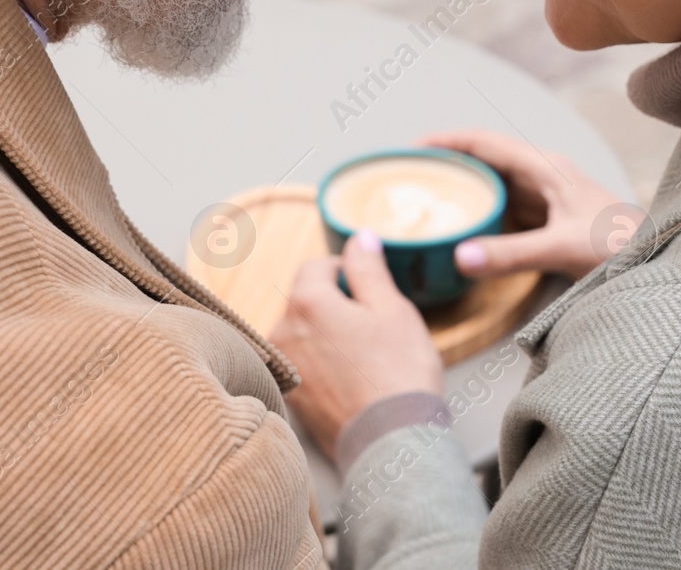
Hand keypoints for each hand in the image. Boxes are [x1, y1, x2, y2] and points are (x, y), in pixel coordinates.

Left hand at [269, 230, 442, 460]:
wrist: (391, 441)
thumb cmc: (397, 372)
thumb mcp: (392, 308)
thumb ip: (368, 268)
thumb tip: (359, 239)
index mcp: (306, 301)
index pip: (318, 266)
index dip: (348, 272)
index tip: (371, 292)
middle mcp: (283, 332)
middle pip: (308, 300)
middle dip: (337, 306)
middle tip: (375, 330)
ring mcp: (284, 368)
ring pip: (305, 334)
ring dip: (329, 337)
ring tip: (366, 360)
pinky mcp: (290, 398)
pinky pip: (304, 366)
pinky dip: (323, 367)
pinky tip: (352, 382)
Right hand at [419, 129, 645, 281]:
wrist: (660, 261)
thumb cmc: (620, 246)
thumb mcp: (562, 248)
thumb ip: (511, 254)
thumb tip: (460, 257)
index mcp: (545, 167)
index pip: (484, 142)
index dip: (446, 141)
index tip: (411, 149)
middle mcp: (544, 175)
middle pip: (485, 160)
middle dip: (448, 165)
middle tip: (408, 178)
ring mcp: (547, 197)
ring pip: (495, 185)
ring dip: (464, 190)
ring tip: (426, 202)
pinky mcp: (551, 220)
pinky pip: (506, 210)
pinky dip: (481, 215)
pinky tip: (464, 231)